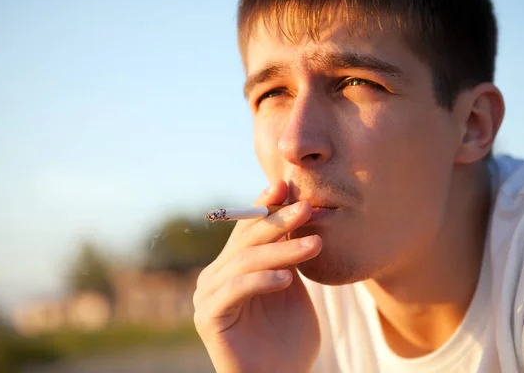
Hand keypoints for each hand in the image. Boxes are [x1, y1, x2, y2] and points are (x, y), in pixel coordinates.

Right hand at [193, 180, 321, 372]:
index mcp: (233, 265)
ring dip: (282, 251)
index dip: (264, 206)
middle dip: (279, 221)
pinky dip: (261, 281)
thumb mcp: (291, 284)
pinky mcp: (209, 318)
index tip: (286, 185)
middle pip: (246, 239)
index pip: (247, 228)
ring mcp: (208, 296)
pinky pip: (236, 291)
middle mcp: (215, 275)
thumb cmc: (288, 336)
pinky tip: (286, 280)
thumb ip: (287, 252)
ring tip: (315, 245)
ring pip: (245, 261)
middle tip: (308, 208)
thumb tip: (297, 206)